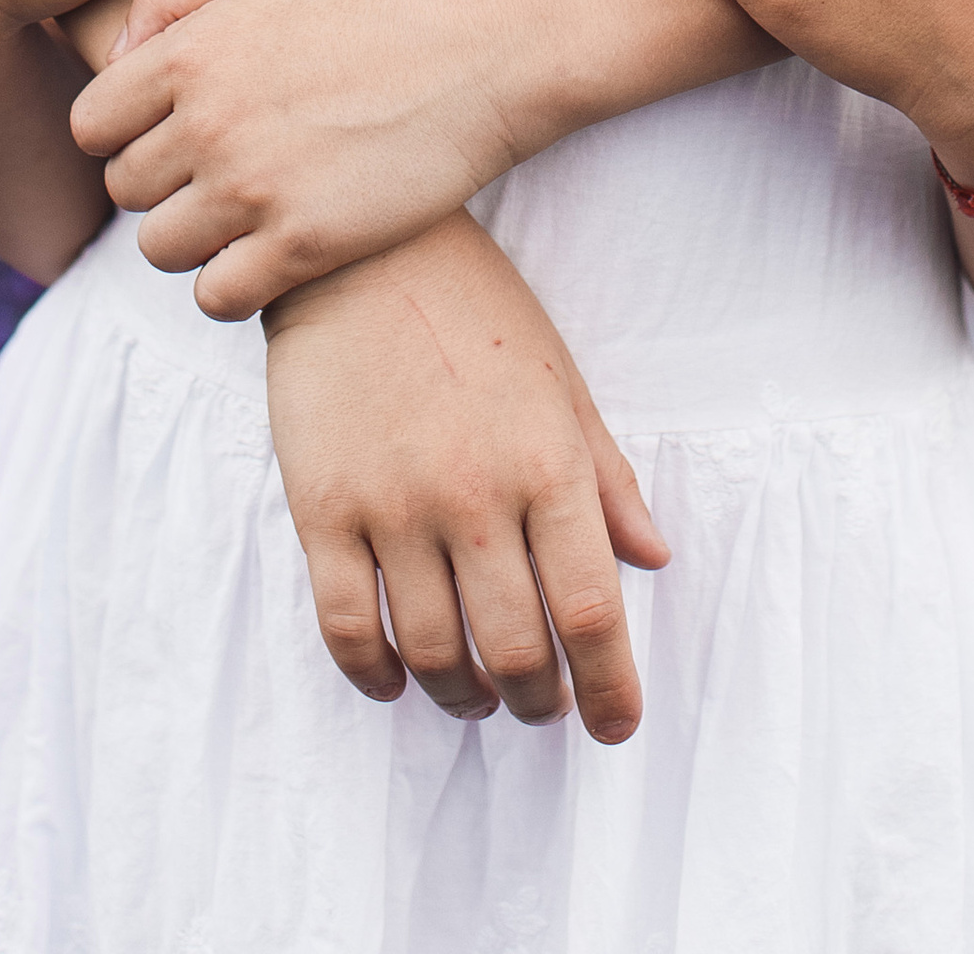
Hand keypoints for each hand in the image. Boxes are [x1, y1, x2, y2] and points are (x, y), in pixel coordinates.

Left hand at [68, 0, 515, 317]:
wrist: (484, 45)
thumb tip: (121, 49)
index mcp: (190, 52)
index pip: (91, 125)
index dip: (121, 130)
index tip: (164, 129)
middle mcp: (208, 123)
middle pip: (123, 189)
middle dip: (158, 181)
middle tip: (211, 168)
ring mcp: (254, 188)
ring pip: (160, 249)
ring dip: (190, 237)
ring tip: (238, 212)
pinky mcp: (305, 243)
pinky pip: (218, 296)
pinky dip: (230, 284)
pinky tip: (266, 253)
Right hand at [265, 212, 666, 744]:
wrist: (356, 248)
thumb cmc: (471, 306)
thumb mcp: (559, 378)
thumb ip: (605, 474)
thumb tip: (652, 557)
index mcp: (545, 462)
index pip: (591, 611)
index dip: (611, 688)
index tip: (615, 725)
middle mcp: (473, 495)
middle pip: (517, 649)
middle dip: (539, 700)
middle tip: (544, 703)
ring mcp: (391, 506)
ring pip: (434, 652)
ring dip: (464, 694)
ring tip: (477, 693)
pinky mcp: (321, 508)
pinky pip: (346, 626)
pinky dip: (375, 673)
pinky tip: (395, 677)